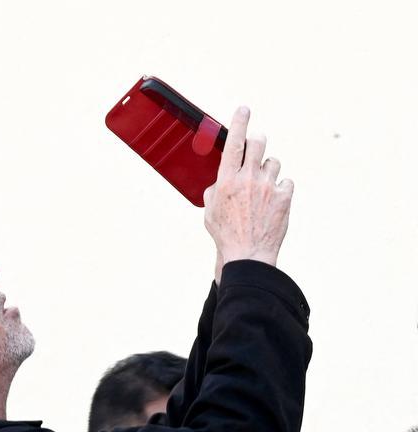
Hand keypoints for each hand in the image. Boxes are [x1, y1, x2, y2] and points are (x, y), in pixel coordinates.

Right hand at [205, 106, 293, 279]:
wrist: (248, 256)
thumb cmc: (226, 236)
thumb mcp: (210, 212)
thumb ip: (215, 190)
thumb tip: (220, 181)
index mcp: (227, 180)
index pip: (234, 142)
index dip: (240, 121)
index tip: (244, 109)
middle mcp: (248, 178)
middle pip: (259, 141)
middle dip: (258, 142)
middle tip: (255, 151)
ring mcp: (268, 186)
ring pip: (274, 162)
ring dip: (269, 171)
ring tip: (263, 189)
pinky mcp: (284, 196)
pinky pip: (286, 181)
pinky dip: (281, 189)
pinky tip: (274, 202)